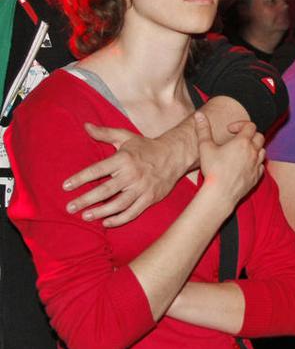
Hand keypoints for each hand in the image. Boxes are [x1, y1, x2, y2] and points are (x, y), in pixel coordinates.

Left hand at [63, 123, 182, 226]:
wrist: (175, 155)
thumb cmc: (146, 147)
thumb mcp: (126, 136)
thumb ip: (104, 133)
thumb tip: (85, 125)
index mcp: (123, 159)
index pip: (97, 170)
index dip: (80, 179)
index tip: (65, 187)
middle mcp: (132, 175)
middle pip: (105, 191)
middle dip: (85, 200)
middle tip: (70, 208)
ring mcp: (142, 188)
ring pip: (118, 204)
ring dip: (100, 212)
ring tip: (85, 216)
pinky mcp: (150, 198)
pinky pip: (133, 212)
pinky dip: (119, 219)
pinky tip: (106, 222)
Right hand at [196, 112, 264, 206]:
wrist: (220, 193)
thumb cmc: (212, 170)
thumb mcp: (205, 147)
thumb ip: (203, 130)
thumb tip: (199, 115)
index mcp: (242, 142)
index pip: (250, 126)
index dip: (240, 125)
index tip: (230, 130)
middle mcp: (253, 152)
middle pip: (260, 136)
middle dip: (250, 135)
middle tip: (237, 140)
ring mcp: (257, 165)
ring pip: (263, 151)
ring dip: (255, 148)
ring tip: (241, 151)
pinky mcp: (257, 176)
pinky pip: (261, 165)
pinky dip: (256, 162)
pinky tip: (245, 165)